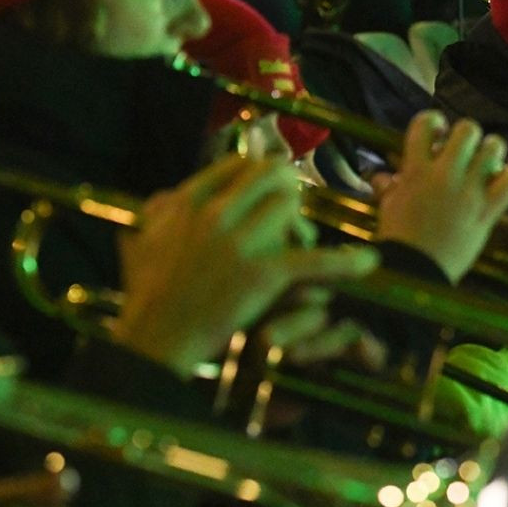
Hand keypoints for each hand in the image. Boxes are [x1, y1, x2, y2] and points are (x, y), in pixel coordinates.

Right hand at [112, 158, 377, 377]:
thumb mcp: (139, 243)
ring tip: (303, 245)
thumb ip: (154, 213)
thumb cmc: (145, 297)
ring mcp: (240, 244)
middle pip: (271, 177)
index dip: (261, 175)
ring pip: (291, 207)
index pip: (238, 166)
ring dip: (302, 225)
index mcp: (187, 203)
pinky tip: (368, 263)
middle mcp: (214, 214)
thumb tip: (163, 196)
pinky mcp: (261, 276)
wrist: (154, 340)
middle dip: (288, 192)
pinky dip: (344, 262)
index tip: (270, 188)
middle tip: (292, 215)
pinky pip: (313, 261)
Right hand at [373, 112, 507, 284]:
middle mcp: (444, 175)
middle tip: (465, 150)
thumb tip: (381, 177)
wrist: (416, 271)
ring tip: (485, 162)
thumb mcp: (388, 208)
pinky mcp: (487, 211)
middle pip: (468, 129)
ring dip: (492, 151)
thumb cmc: (399, 239)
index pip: (426, 123)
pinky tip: (499, 183)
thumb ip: (388, 188)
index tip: (438, 134)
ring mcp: (468, 192)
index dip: (435, 121)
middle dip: (468, 135)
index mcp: (416, 170)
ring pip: (494, 148)